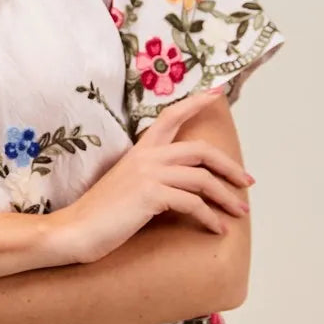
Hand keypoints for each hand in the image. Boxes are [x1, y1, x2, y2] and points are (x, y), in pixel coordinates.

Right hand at [48, 87, 253, 264]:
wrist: (75, 230)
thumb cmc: (100, 214)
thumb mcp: (127, 186)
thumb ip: (150, 176)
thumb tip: (179, 185)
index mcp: (140, 150)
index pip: (170, 116)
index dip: (196, 103)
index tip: (217, 93)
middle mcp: (146, 156)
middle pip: (200, 149)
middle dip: (229, 166)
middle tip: (247, 182)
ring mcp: (149, 174)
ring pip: (202, 179)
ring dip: (227, 197)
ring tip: (239, 212)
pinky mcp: (151, 195)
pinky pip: (193, 203)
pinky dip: (210, 217)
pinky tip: (217, 229)